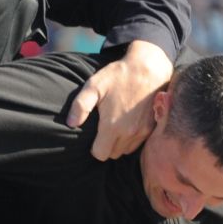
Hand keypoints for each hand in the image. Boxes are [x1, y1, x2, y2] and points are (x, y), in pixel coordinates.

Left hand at [66, 40, 173, 160]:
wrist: (149, 68)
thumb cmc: (119, 76)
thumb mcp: (94, 86)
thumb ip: (80, 106)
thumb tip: (71, 124)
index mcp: (112, 126)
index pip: (100, 154)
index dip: (94, 148)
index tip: (94, 138)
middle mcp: (128, 133)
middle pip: (113, 154)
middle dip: (106, 146)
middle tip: (104, 130)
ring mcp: (142, 132)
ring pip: (126, 150)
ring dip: (119, 144)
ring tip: (116, 127)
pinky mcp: (151, 128)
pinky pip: (138, 143)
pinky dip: (131, 139)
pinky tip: (128, 124)